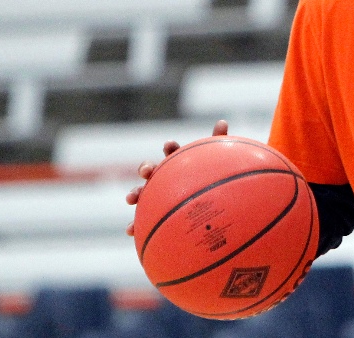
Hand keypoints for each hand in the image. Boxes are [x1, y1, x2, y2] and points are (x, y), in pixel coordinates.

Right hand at [124, 119, 228, 235]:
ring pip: (141, 192)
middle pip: (151, 169)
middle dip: (146, 168)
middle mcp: (163, 176)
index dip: (170, 148)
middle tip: (147, 172)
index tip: (170, 145)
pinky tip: (131, 231)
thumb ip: (218, 143)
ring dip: (134, 193)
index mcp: (178, 163)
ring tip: (131, 198)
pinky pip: (142, 219)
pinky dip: (134, 223)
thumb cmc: (208, 177)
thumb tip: (222, 121)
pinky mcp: (153, 212)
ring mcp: (156, 194)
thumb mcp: (215, 162)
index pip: (172, 152)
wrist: (204, 201)